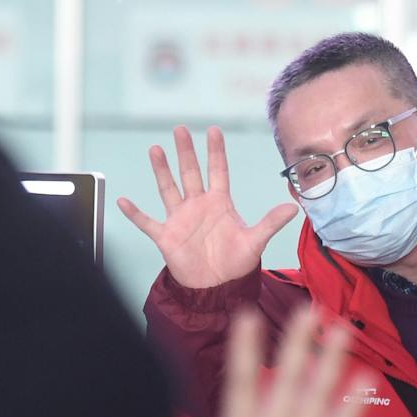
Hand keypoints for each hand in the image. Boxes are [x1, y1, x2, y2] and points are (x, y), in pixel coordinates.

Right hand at [117, 126, 297, 289]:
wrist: (217, 287)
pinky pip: (147, 222)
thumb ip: (270, 223)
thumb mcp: (254, 241)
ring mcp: (180, 219)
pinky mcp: (166, 236)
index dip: (215, 151)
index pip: (217, 170)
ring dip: (161, 170)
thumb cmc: (236, 263)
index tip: (212, 130)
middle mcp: (198, 206)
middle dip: (185, 151)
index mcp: (219, 203)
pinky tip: (123, 201)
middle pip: (190, 172)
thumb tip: (293, 208)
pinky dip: (135, 213)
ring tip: (155, 149)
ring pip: (168, 189)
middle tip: (180, 129)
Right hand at [171, 309, 364, 416]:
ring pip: (318, 394)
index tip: (248, 316)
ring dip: (330, 360)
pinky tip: (364, 378)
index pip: (241, 383)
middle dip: (297, 341)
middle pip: (287, 378)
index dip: (244, 348)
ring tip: (341, 329)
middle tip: (309, 308)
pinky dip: (354, 403)